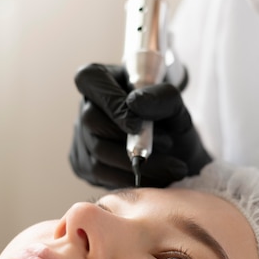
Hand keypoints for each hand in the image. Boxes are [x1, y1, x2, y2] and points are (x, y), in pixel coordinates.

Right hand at [69, 63, 211, 187]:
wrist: (175, 147)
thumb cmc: (170, 117)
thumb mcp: (176, 104)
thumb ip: (162, 97)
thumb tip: (134, 104)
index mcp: (101, 78)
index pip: (91, 80)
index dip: (111, 103)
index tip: (138, 124)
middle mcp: (86, 106)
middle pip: (92, 122)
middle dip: (130, 140)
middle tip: (169, 145)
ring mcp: (81, 136)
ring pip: (96, 154)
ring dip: (137, 164)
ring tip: (172, 166)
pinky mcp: (84, 164)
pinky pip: (100, 175)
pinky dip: (130, 179)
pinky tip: (157, 177)